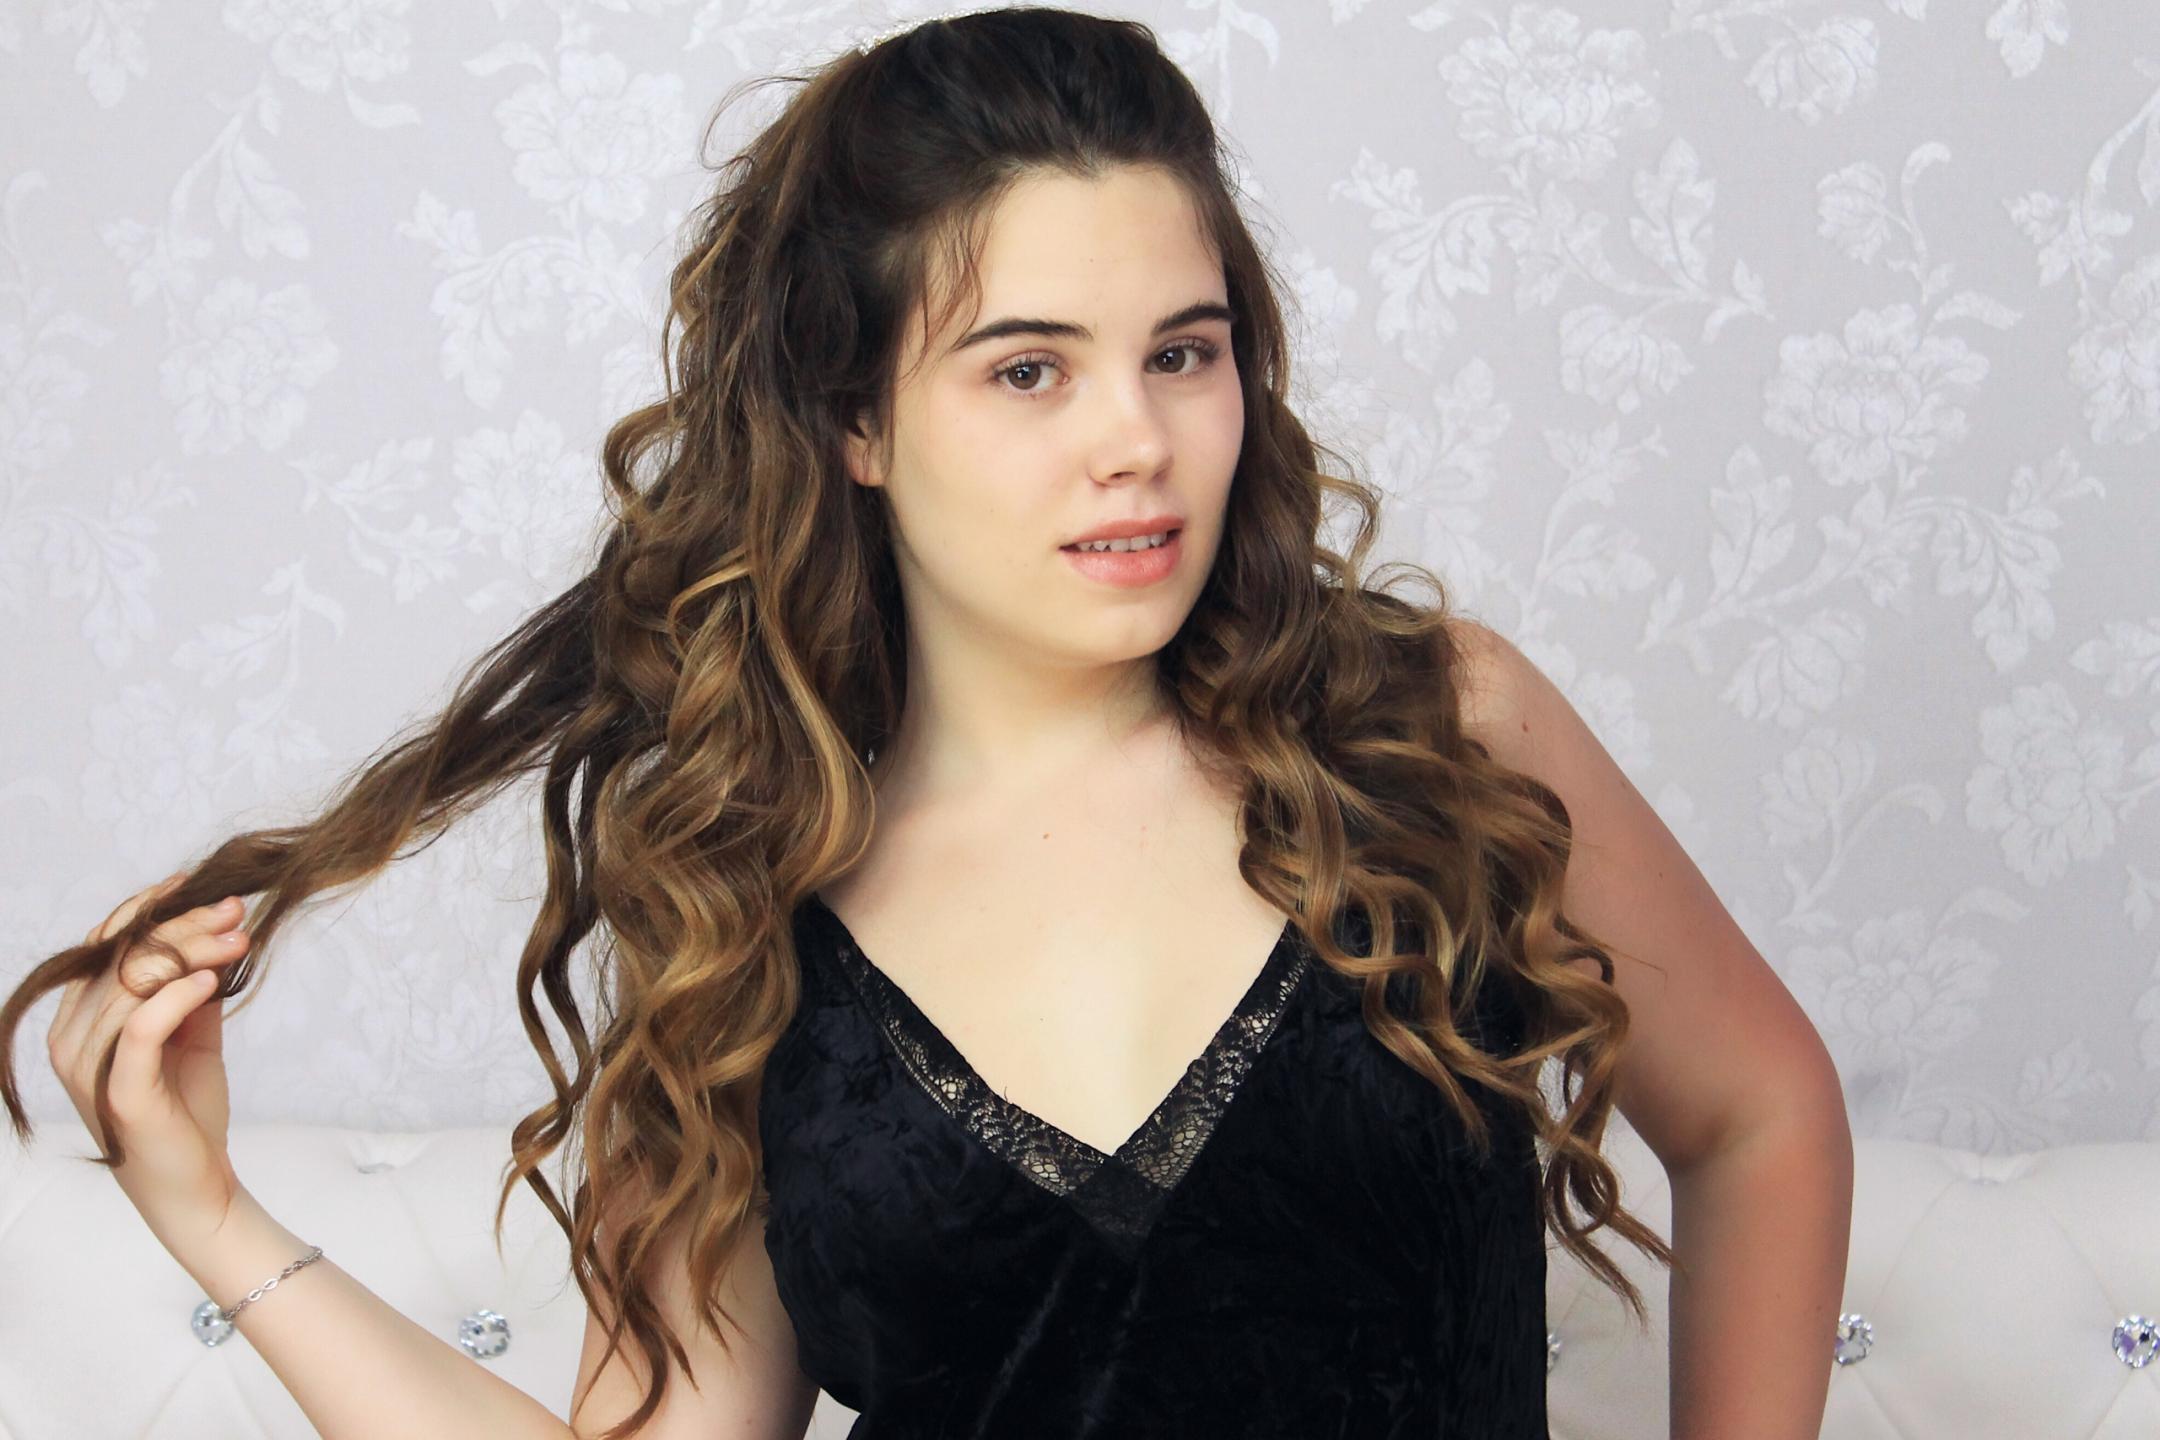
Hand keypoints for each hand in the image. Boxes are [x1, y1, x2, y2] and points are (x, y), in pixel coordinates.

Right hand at [45, 870, 253, 1249]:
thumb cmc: (188, 1112)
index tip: (200, 888)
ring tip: (238, 940)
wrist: (199, 1184)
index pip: (104, 947)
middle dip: (183, 926)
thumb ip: (192, 987)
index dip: (148, 910)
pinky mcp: (120, 1092)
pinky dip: (177, 996)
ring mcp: (89, 1067)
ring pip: (132, 985)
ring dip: (191, 953)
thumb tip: (218, 933)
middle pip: (120, 958)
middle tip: (235, 911)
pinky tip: (214, 980)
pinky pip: (141, 1028)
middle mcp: (72, 1040)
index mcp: (81, 1021)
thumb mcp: (193, 1035)